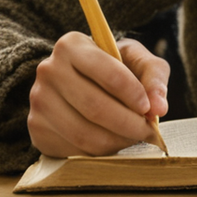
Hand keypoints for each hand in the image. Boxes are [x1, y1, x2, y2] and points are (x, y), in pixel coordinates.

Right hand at [28, 33, 169, 157]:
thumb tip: (159, 108)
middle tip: (148, 131)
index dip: (133, 95)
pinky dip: (99, 151)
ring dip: (116, 141)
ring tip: (133, 137)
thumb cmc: (114, 68)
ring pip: (83, 133)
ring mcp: (39, 100)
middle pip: (95, 107)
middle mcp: (49, 70)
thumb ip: (154, 77)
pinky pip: (73, 149)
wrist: (79, 81)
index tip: (148, 108)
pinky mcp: (37, 127)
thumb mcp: (137, 61)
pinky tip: (112, 141)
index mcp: (73, 45)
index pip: (109, 73)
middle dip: (129, 124)